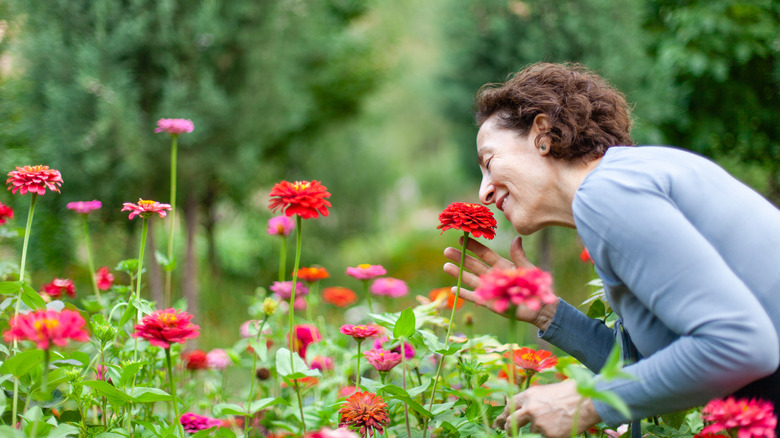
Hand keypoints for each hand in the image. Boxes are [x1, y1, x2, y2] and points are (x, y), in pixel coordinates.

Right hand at [442, 236, 557, 329]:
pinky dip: (464, 294)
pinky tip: (453, 289)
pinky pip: (474, 297)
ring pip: (471, 279)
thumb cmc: (536, 287)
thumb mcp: (528, 269)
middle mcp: (492, 276)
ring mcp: (489, 289)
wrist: (539, 307)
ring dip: (459, 273)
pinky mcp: (489, 302)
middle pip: (473, 265)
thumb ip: (519, 256)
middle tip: (447, 251)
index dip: (473, 246)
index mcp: (501, 265)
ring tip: (446, 266)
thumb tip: (516, 238)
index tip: (462, 238)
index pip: (484, 254)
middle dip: (460, 258)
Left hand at [494, 380, 600, 437]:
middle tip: (507, 433)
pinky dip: (549, 434)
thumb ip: (531, 400)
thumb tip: (520, 410)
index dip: (503, 416)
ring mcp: (539, 423)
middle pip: (511, 422)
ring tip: (552, 422)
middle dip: (507, 429)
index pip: (509, 407)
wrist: (586, 401)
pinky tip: (559, 428)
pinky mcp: (548, 435)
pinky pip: (542, 437)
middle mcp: (530, 409)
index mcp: (528, 395)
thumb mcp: (544, 391)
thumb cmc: (568, 393)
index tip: (498, 423)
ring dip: (538, 430)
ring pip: (530, 432)